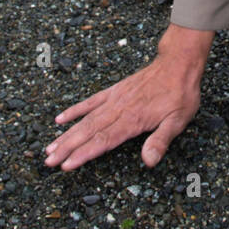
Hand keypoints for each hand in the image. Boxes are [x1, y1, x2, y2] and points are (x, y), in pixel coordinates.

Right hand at [44, 24, 212, 170]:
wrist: (178, 63)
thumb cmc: (180, 94)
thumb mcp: (178, 120)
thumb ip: (161, 141)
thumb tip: (148, 161)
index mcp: (132, 120)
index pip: (103, 141)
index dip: (83, 154)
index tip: (66, 165)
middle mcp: (119, 110)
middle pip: (88, 131)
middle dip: (67, 147)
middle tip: (48, 161)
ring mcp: (114, 99)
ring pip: (86, 119)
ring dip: (67, 134)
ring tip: (49, 147)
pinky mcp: (114, 90)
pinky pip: (91, 101)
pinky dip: (75, 110)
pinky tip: (61, 119)